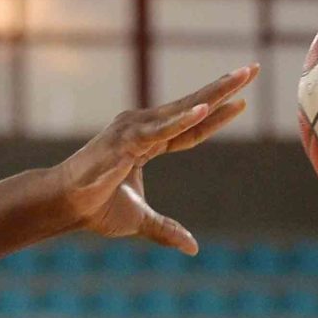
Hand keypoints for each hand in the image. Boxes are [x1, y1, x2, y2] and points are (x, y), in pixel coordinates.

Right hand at [47, 65, 259, 252]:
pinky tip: (207, 107)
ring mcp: (134, 129)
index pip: (190, 128)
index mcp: (146, 142)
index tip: (241, 103)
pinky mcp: (126, 138)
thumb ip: (166, 230)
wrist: (66, 206)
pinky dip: (184, 119)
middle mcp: (142, 128)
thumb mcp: (140, 220)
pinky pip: (162, 129)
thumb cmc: (95, 207)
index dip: (216, 117)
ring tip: (240, 77)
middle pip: (193, 107)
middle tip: (251, 69)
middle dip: (223, 88)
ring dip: (213, 93)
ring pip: (183, 109)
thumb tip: (193, 249)